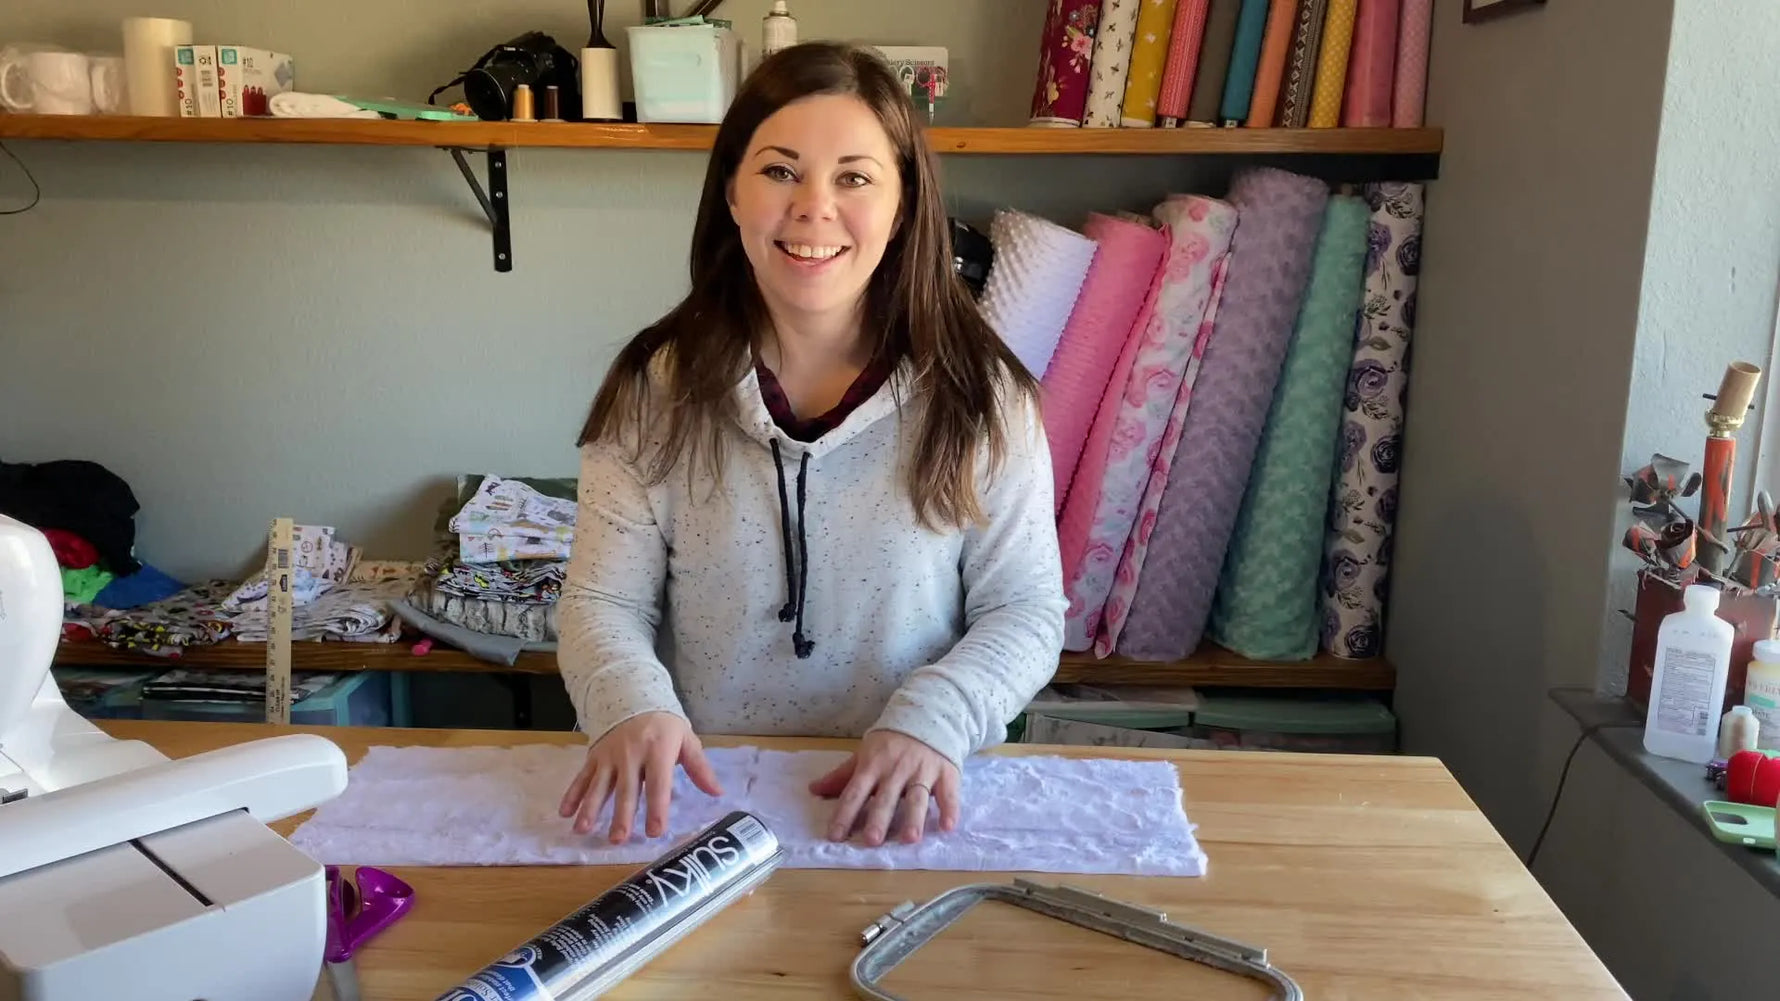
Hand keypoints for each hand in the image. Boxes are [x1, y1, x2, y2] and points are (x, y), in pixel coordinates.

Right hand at [558, 711, 721, 843]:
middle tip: (618, 839)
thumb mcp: (685, 739)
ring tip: (583, 830)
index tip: (655, 832)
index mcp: (658, 751)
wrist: (632, 694)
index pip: (658, 784)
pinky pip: (582, 777)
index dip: (657, 808)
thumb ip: (699, 768)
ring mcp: (610, 756)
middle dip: (621, 815)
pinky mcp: (595, 756)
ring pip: (599, 786)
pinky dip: (572, 794)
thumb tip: (718, 793)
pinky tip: (565, 812)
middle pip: (626, 789)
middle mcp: (632, 755)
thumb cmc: (664, 725)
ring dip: (590, 808)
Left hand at [809, 730, 960, 845]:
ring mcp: (923, 770)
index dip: (844, 813)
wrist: (928, 714)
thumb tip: (813, 790)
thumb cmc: (892, 742)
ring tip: (910, 839)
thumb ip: (842, 775)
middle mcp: (896, 769)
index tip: (835, 836)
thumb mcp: (865, 754)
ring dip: (914, 818)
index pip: (855, 792)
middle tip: (872, 841)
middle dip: (879, 818)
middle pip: (886, 797)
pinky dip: (950, 809)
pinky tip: (948, 827)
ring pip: (917, 797)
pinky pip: (949, 793)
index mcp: (873, 765)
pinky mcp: (946, 772)